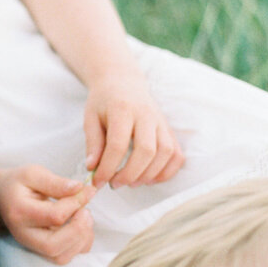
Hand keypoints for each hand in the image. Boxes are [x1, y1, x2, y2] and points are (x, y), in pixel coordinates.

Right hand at [0, 165, 95, 263]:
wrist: (1, 197)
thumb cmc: (18, 184)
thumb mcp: (33, 173)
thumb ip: (56, 182)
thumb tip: (79, 188)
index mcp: (20, 212)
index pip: (55, 216)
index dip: (76, 203)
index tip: (85, 190)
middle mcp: (23, 234)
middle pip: (53, 246)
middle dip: (78, 230)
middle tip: (86, 211)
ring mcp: (32, 246)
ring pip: (60, 257)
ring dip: (81, 240)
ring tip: (85, 218)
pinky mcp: (41, 251)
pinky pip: (65, 257)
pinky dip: (80, 245)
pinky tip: (80, 226)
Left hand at [83, 71, 183, 187]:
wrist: (123, 82)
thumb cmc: (104, 102)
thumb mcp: (90, 118)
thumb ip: (93, 143)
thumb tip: (92, 169)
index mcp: (123, 110)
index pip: (118, 144)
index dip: (108, 168)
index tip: (98, 182)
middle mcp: (146, 115)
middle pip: (146, 150)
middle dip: (130, 174)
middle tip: (115, 184)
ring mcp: (161, 122)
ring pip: (165, 153)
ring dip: (149, 174)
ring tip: (131, 183)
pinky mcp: (169, 130)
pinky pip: (177, 154)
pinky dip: (167, 171)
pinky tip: (150, 178)